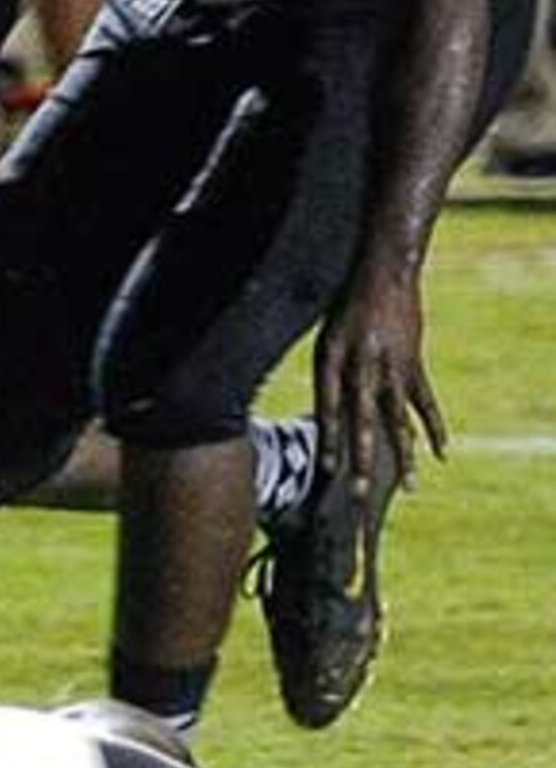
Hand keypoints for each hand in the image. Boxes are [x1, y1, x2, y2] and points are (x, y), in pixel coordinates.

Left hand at [315, 260, 445, 495]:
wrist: (382, 274)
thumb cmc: (345, 309)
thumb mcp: (325, 341)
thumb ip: (328, 379)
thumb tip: (328, 419)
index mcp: (331, 361)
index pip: (327, 409)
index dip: (328, 440)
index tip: (328, 471)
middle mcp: (362, 368)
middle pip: (361, 422)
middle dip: (361, 459)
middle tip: (361, 493)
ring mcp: (391, 368)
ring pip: (397, 419)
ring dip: (403, 455)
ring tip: (409, 487)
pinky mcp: (413, 365)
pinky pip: (424, 403)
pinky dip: (432, 427)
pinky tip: (441, 453)